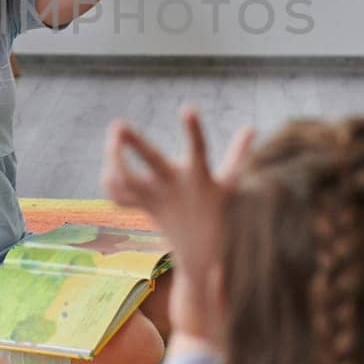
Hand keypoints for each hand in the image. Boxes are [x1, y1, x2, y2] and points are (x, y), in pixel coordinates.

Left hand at [101, 108, 255, 283]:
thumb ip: (238, 154)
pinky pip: (119, 196)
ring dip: (115, 160)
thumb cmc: (217, 211)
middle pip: (152, 162)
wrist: (201, 256)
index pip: (198, 148)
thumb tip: (253, 127)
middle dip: (135, 144)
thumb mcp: (230, 184)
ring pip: (127, 180)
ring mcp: (156, 198)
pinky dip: (111, 180)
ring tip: (113, 137)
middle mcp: (175, 186)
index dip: (193, 129)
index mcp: (199, 177)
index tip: (188, 108)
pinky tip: (111, 163)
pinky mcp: (143, 207)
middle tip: (118, 123)